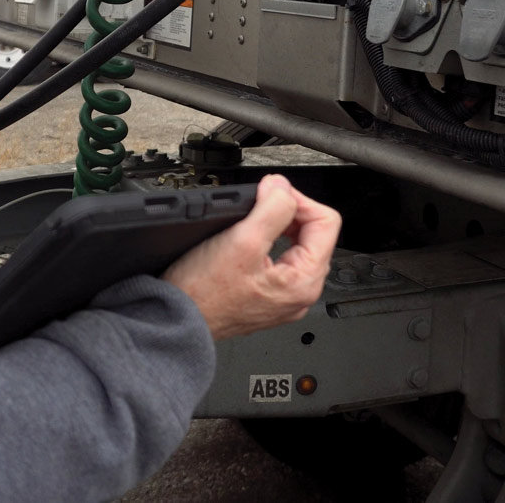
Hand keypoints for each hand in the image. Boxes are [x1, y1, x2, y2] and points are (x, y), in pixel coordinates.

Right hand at [163, 175, 341, 340]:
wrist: (178, 317)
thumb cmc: (204, 292)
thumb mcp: (242, 239)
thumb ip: (272, 208)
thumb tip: (283, 187)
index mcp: (305, 281)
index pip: (326, 222)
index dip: (299, 200)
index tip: (273, 194)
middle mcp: (301, 293)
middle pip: (314, 234)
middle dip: (288, 212)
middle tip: (260, 204)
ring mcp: (284, 297)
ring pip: (296, 246)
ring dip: (277, 226)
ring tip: (252, 221)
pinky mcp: (268, 296)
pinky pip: (280, 261)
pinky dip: (267, 243)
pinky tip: (248, 240)